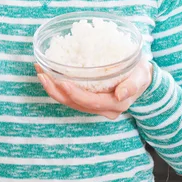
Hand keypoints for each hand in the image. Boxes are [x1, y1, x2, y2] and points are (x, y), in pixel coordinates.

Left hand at [35, 56, 152, 119]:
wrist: (141, 78)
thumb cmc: (140, 73)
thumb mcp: (141, 76)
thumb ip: (133, 85)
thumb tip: (121, 94)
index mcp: (115, 105)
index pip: (91, 102)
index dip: (75, 94)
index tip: (62, 81)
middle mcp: (103, 109)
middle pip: (75, 104)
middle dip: (56, 91)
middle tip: (42, 74)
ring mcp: (95, 106)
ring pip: (70, 102)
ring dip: (53, 89)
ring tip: (40, 72)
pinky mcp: (89, 100)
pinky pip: (71, 97)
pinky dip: (58, 86)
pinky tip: (48, 74)